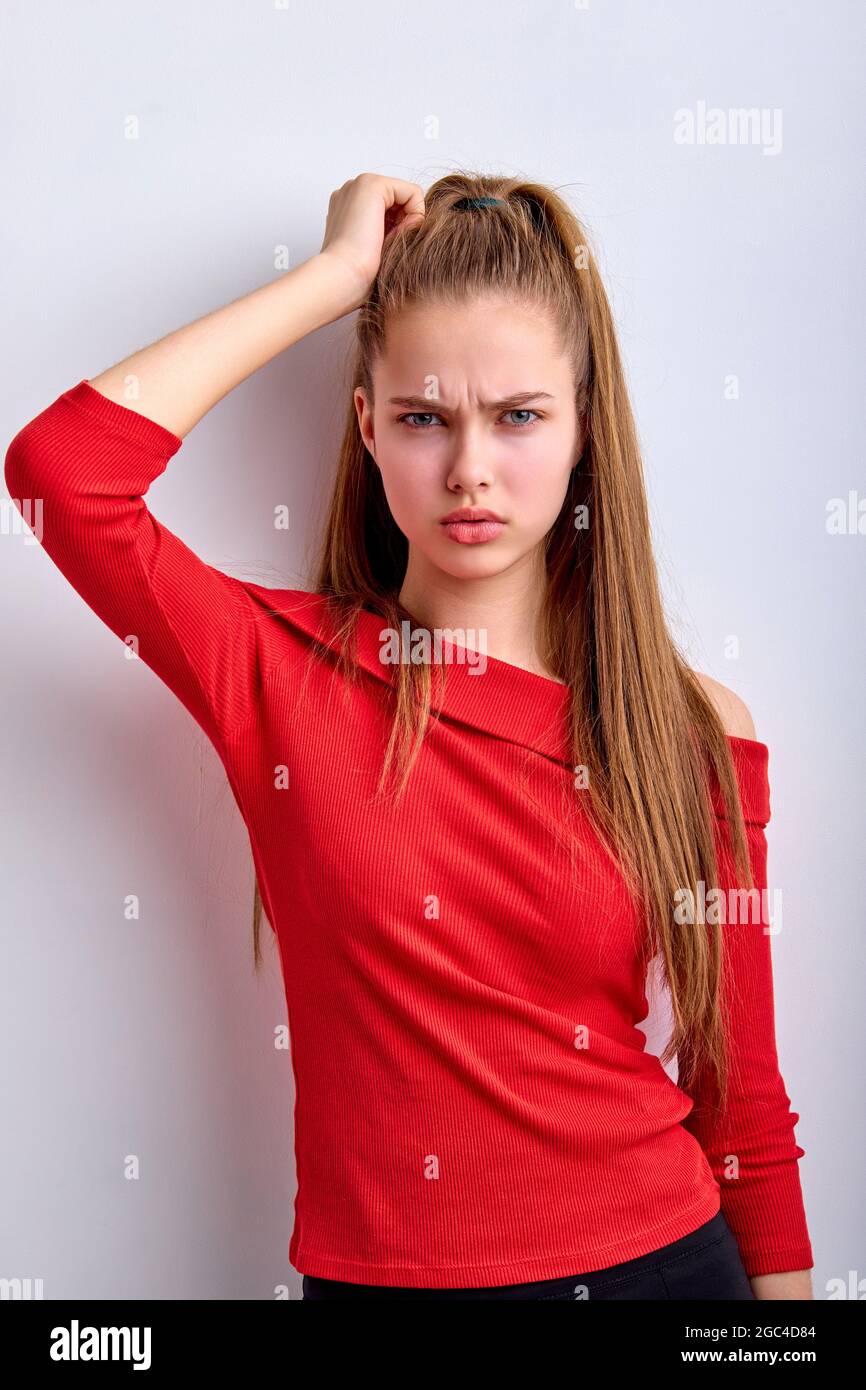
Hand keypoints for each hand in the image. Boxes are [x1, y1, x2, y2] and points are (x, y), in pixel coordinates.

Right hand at [318, 172, 425, 309]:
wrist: (341, 277)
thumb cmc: (354, 274)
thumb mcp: (376, 249)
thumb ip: (388, 232)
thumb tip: (414, 225)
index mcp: (348, 208)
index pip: (391, 209)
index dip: (400, 229)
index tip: (387, 248)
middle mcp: (352, 192)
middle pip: (400, 201)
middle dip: (404, 224)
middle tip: (390, 246)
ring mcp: (359, 185)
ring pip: (407, 196)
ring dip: (407, 221)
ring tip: (390, 242)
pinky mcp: (372, 185)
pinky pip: (413, 192)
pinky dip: (415, 214)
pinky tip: (398, 233)